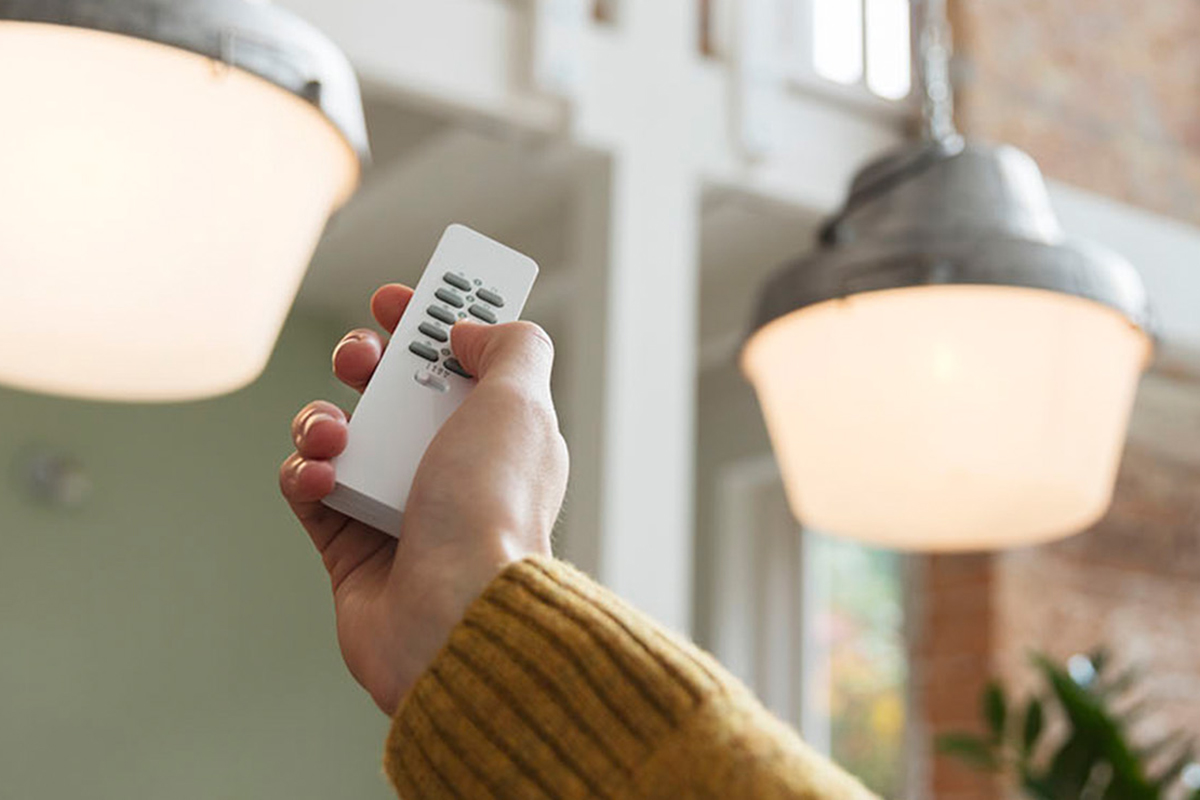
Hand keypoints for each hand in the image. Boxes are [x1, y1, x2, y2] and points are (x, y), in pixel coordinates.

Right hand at [279, 284, 567, 713]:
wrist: (453, 614)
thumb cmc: (491, 510)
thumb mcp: (522, 404)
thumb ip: (510, 347)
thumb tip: (469, 331)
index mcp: (498, 435)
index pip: (460, 364)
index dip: (427, 324)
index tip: (396, 301)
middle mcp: (449, 468)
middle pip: (394, 391)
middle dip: (367, 361)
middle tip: (361, 359)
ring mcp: (396, 505)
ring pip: (342, 434)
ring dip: (324, 420)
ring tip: (335, 438)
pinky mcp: (348, 545)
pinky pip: (310, 488)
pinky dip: (306, 475)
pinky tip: (323, 481)